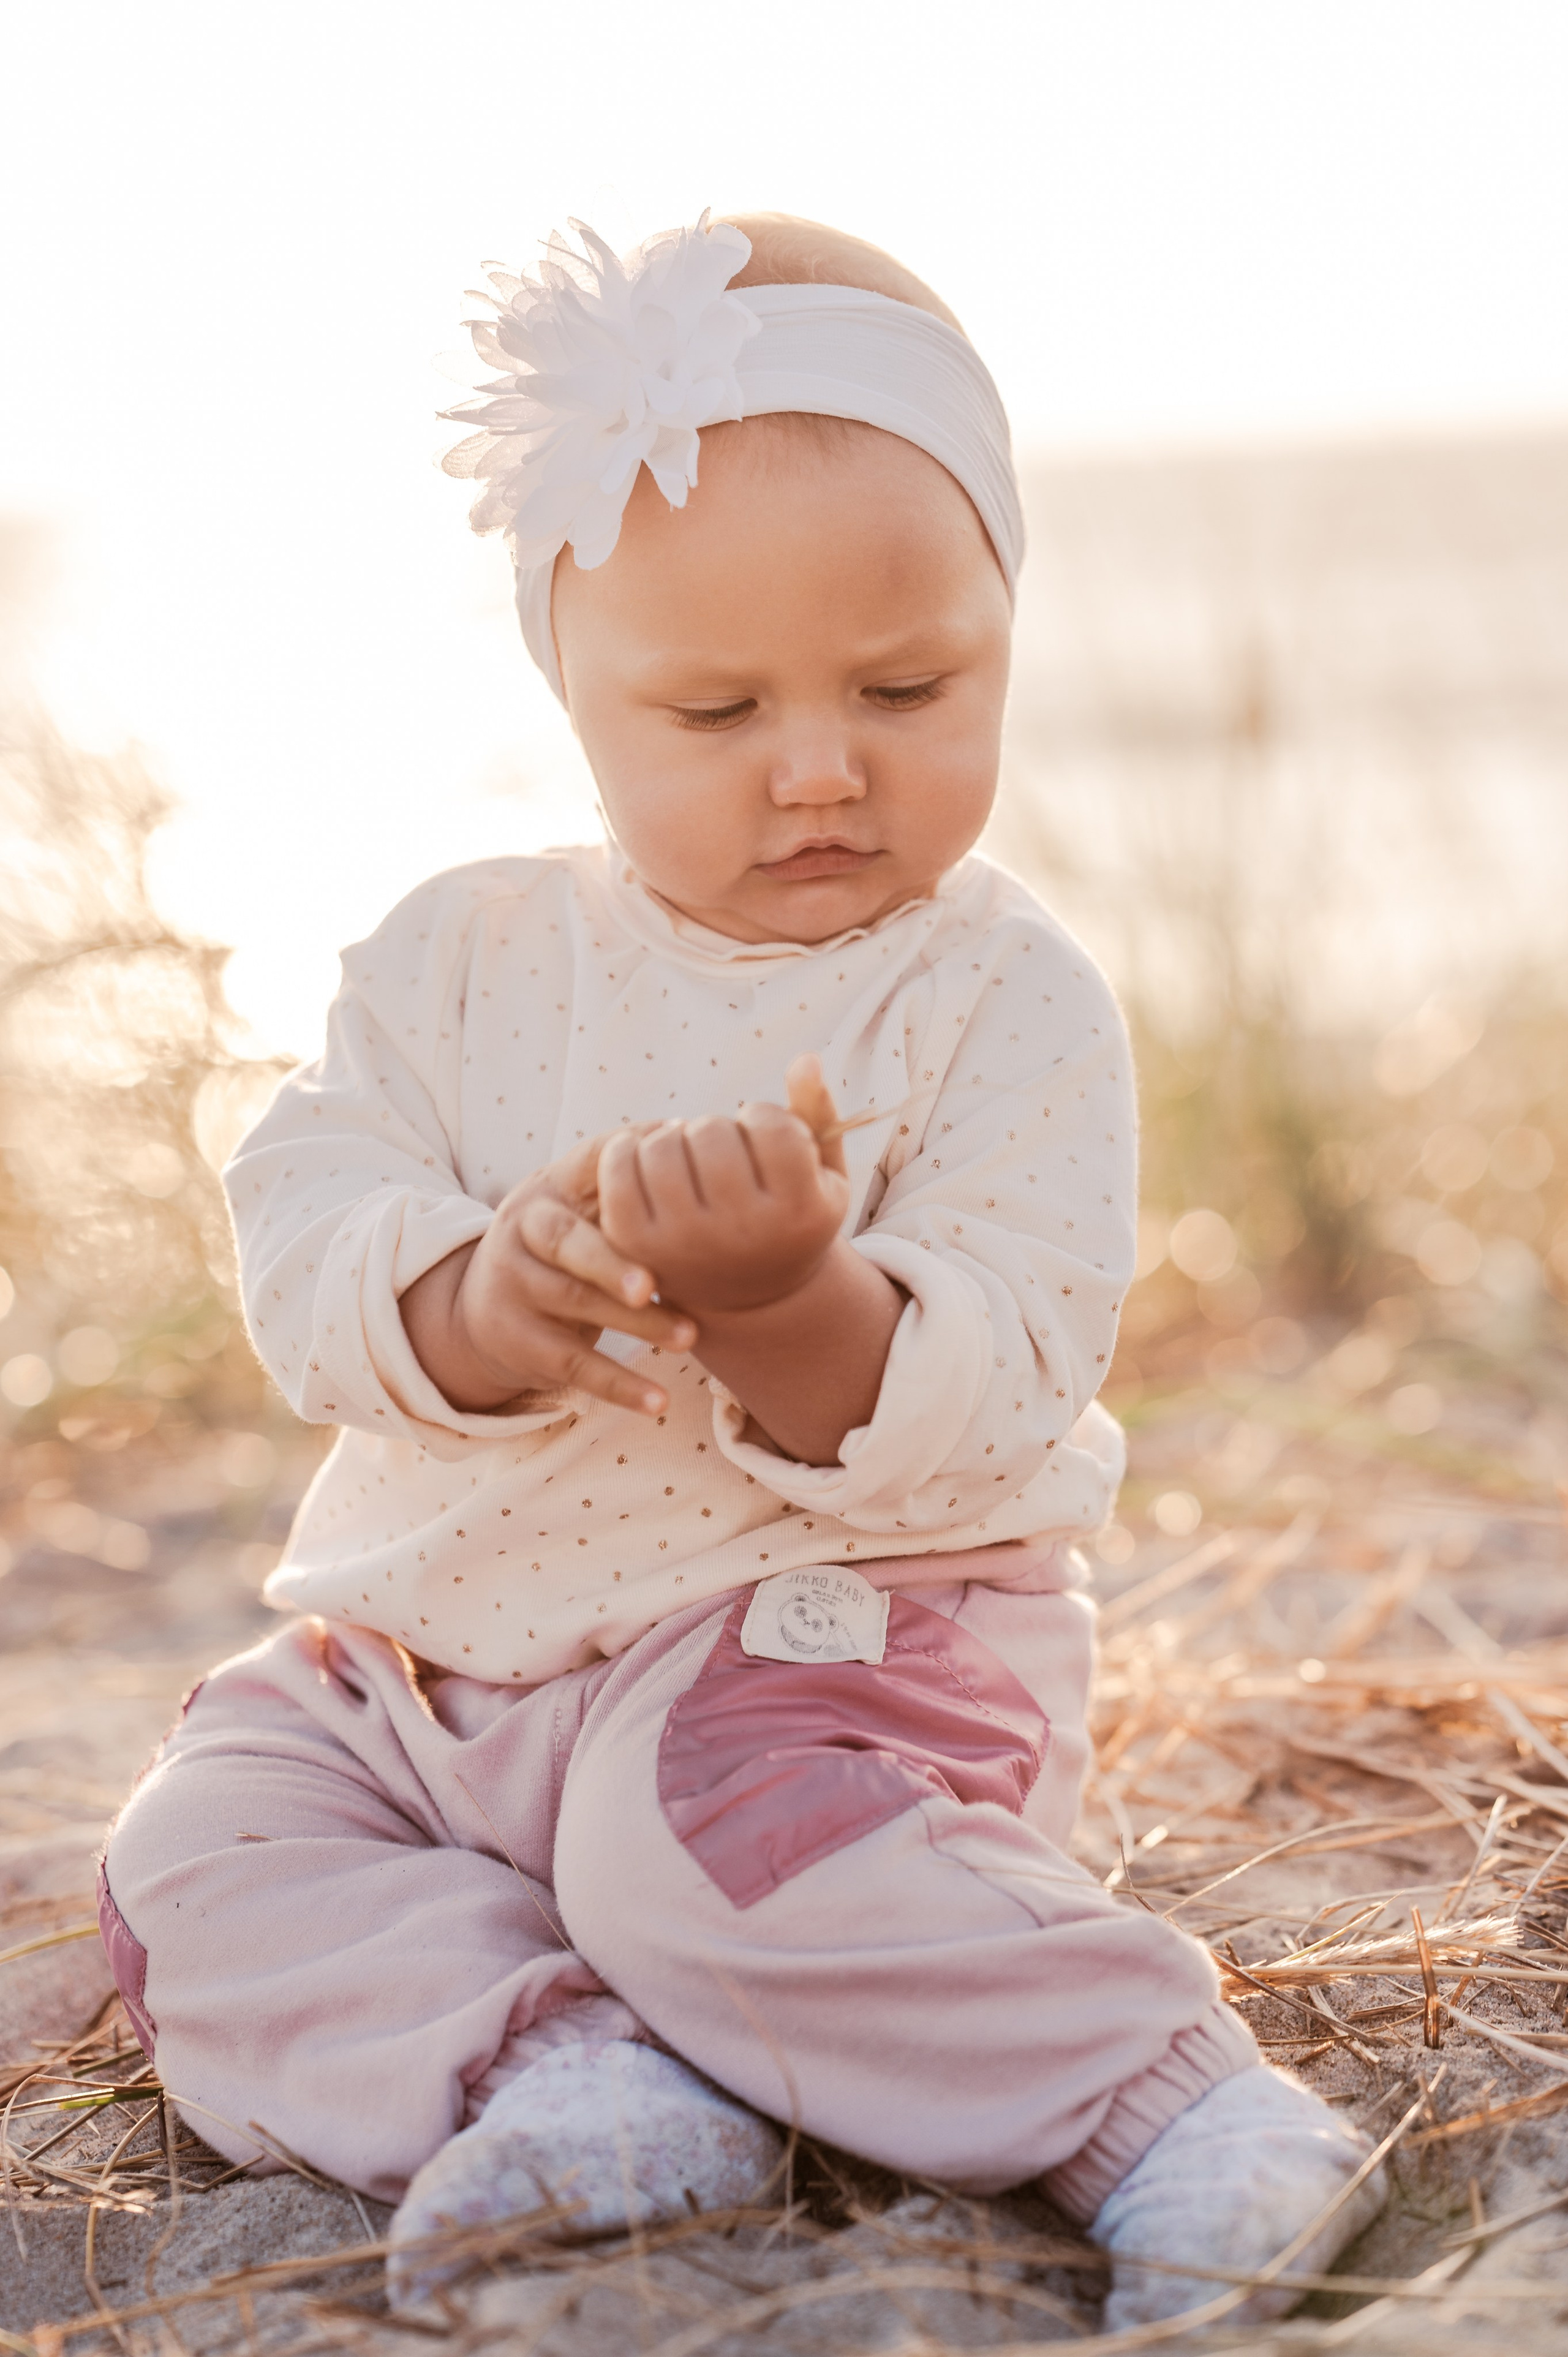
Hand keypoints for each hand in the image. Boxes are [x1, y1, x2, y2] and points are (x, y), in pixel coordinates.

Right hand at [401, 1132, 695, 1416]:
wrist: (481, 1312)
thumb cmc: (565, 1248)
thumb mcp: (580, 1207)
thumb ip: (627, 1181)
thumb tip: (698, 1130)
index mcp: (548, 1189)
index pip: (586, 1164)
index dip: (625, 1162)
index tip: (678, 1164)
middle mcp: (523, 1232)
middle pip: (565, 1242)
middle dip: (611, 1260)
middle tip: (656, 1282)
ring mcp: (517, 1289)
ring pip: (576, 1305)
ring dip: (636, 1324)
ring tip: (690, 1336)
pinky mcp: (523, 1345)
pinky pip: (575, 1367)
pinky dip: (619, 1385)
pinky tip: (659, 1400)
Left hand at [597, 1056, 849, 1314]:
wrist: (749, 1299)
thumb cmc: (787, 1220)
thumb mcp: (822, 1177)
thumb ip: (818, 1116)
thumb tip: (805, 1059)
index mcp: (798, 1213)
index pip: (771, 1126)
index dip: (763, 1118)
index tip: (763, 1140)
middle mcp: (742, 1233)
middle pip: (712, 1133)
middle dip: (717, 1129)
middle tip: (722, 1152)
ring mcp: (684, 1241)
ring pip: (663, 1145)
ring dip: (675, 1138)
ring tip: (690, 1159)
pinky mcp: (636, 1243)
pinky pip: (618, 1168)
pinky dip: (628, 1150)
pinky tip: (650, 1160)